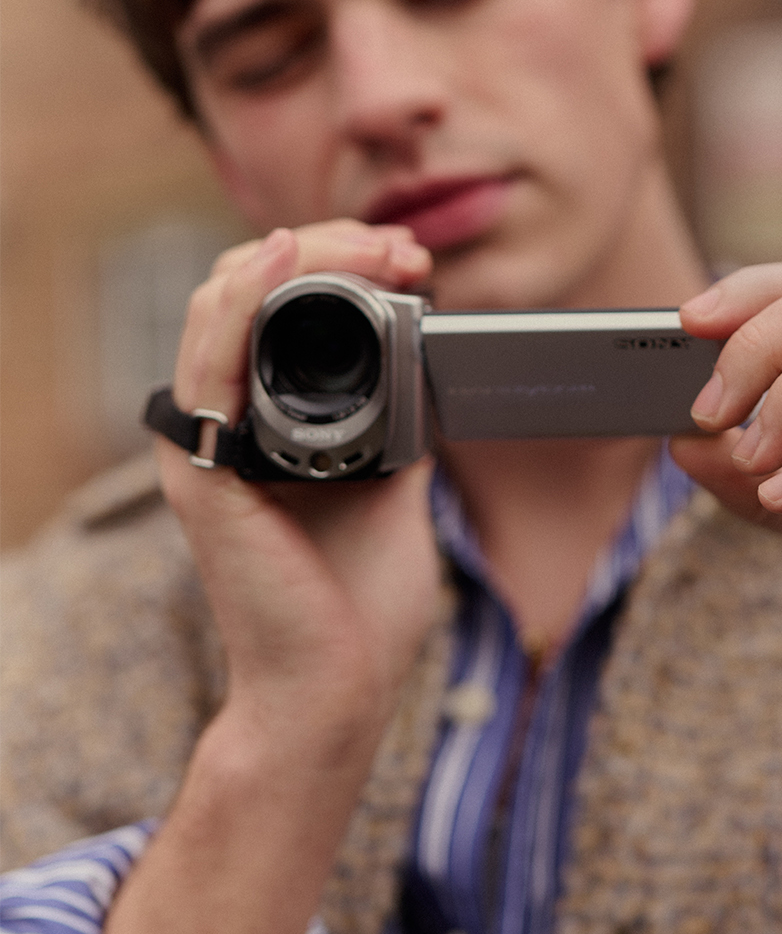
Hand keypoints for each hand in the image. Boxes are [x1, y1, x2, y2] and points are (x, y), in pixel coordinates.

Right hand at [110, 220, 443, 933]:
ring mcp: (206, 448)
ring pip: (222, 308)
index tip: (413, 261)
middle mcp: (224, 426)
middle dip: (329, 252)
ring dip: (295, 260)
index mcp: (266, 424)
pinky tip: (275, 262)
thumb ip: (395, 420)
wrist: (340, 688)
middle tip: (401, 248)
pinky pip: (205, 367)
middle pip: (250, 293)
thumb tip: (428, 363)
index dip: (343, 267)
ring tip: (365, 245)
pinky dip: (235, 304)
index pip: (281, 308)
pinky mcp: (203, 475)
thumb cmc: (363, 601)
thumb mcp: (395, 482)